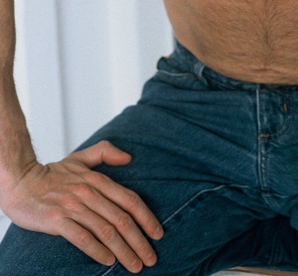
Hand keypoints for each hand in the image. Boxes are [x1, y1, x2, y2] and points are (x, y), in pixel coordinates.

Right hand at [1, 140, 163, 272]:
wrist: (20, 182)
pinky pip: (82, 238)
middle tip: (151, 258)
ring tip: (134, 265)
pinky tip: (108, 261)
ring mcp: (73, 207)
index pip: (130, 200)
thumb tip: (129, 157)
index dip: (147, 218)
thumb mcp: (80, 157)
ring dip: (123, 250)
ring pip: (106, 231)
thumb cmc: (52, 173)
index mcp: (97, 179)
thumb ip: (105, 152)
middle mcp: (88, 193)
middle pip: (121, 219)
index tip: (158, 234)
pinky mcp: (57, 220)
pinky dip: (97, 250)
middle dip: (140, 241)